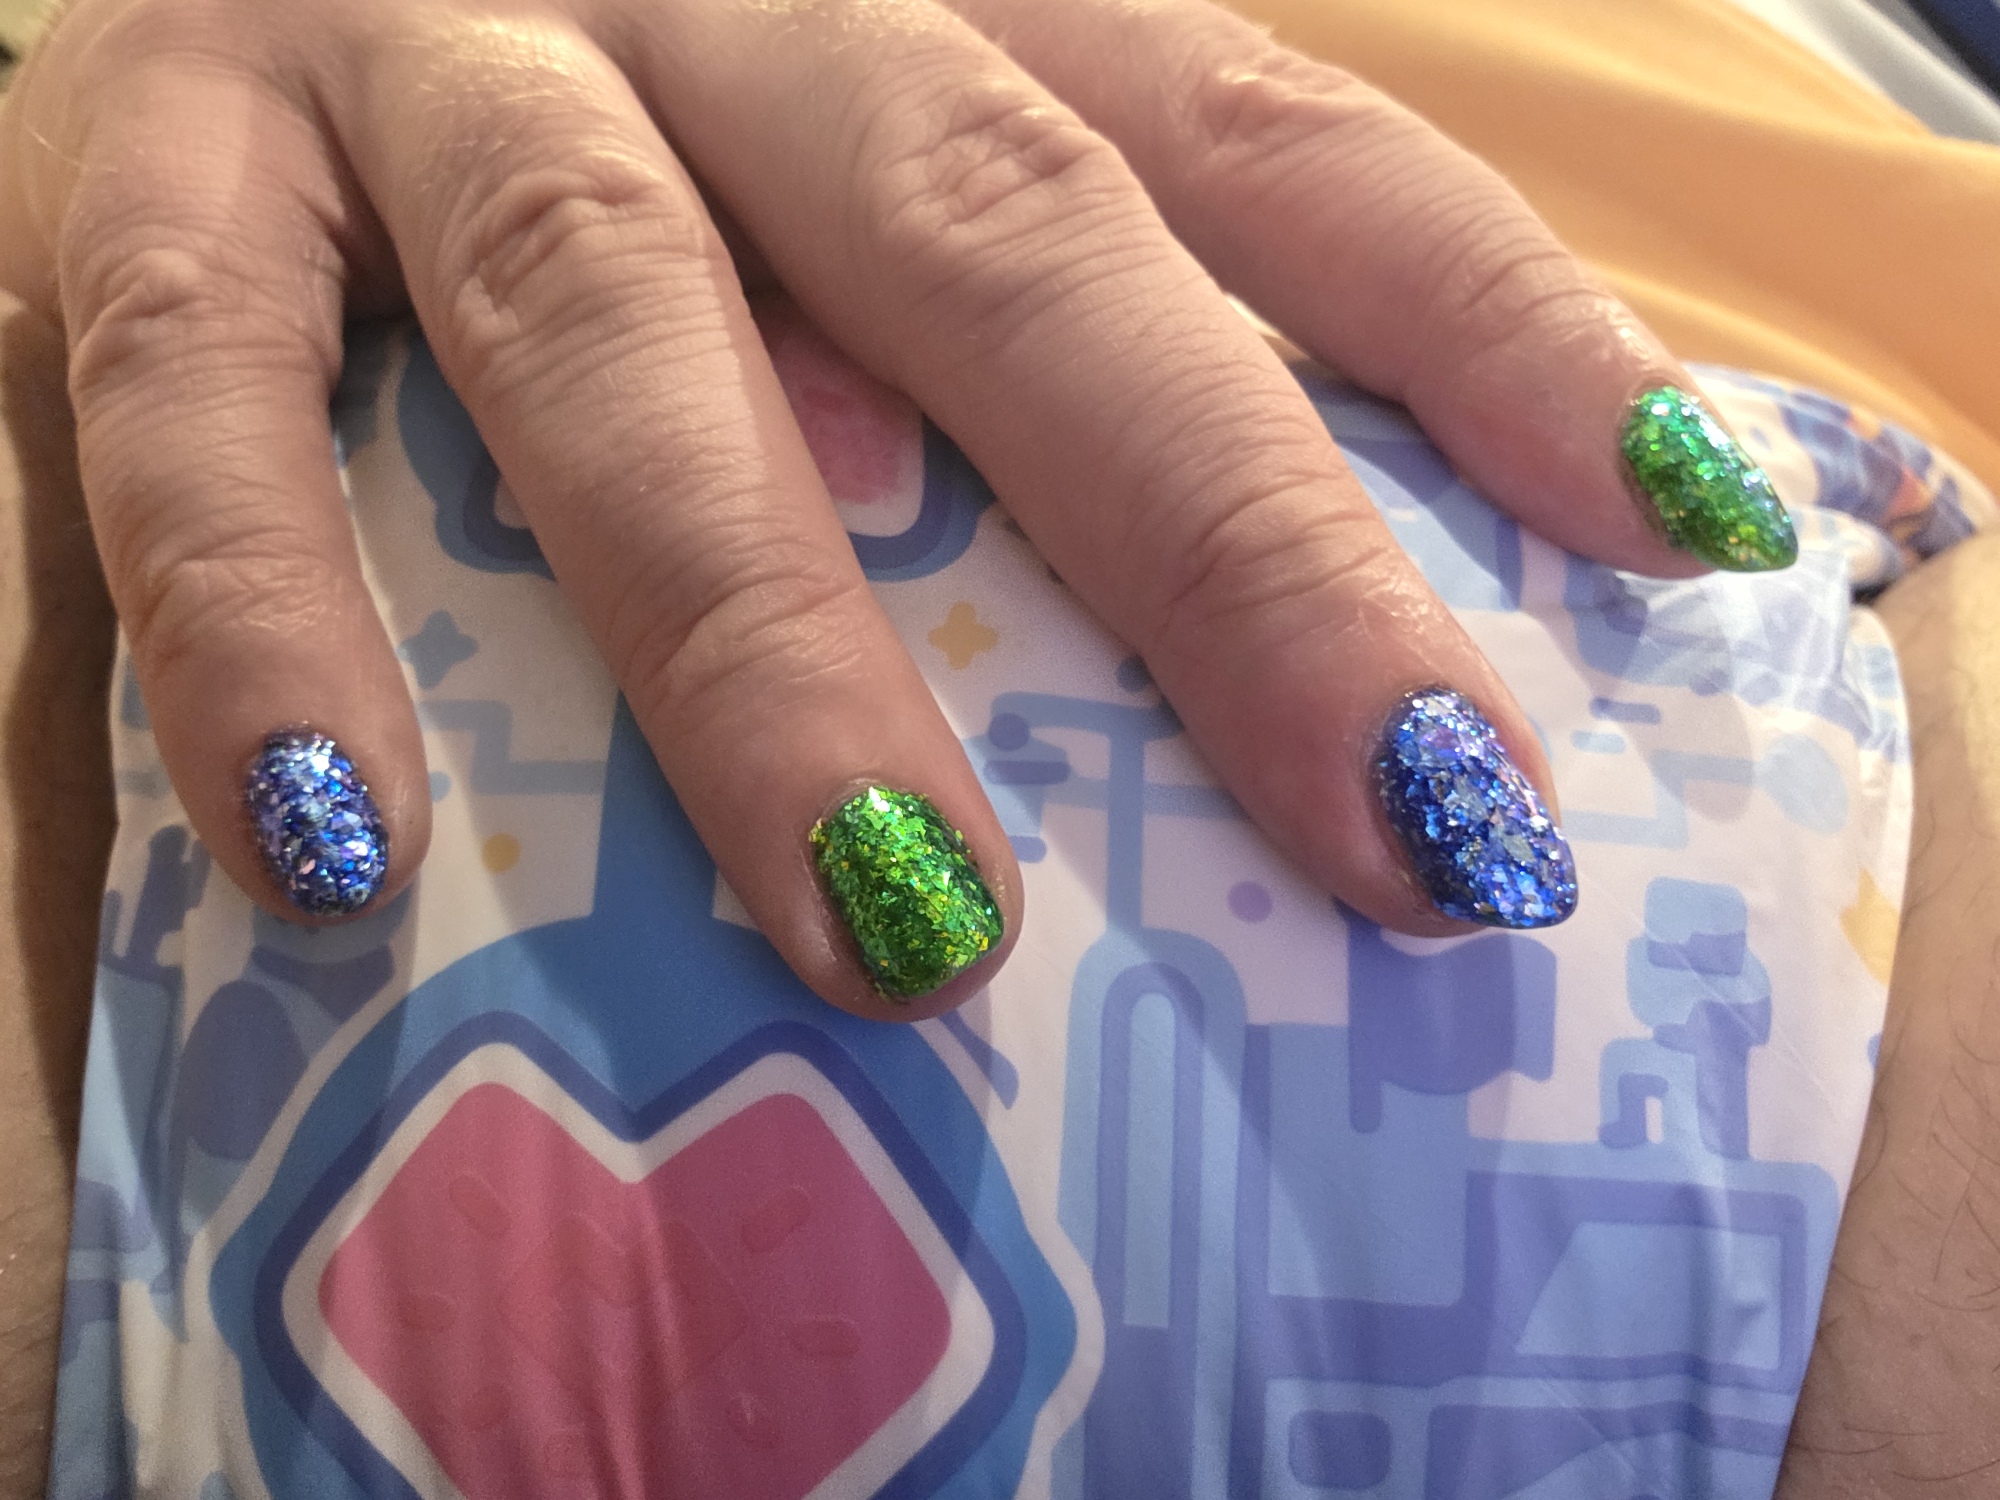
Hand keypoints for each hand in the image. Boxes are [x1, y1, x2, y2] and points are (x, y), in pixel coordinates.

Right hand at [0, 0, 1791, 1017]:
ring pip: (613, 321)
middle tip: (1409, 830)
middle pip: (1010, 239)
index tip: (1684, 537)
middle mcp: (715, 0)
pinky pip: (192, 393)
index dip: (1494, 329)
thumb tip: (1307, 593)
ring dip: (764, 636)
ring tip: (901, 922)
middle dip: (1224, 538)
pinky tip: (341, 849)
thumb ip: (1069, 293)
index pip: (1268, 141)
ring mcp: (419, 59)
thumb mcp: (877, 128)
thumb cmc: (619, 80)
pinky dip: (260, 612)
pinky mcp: (134, 160)